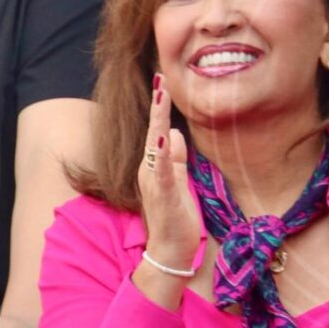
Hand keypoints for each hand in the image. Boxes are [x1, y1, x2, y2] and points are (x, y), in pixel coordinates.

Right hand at [138, 74, 196, 270]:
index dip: (161, 106)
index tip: (165, 81)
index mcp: (155, 166)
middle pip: (152, 131)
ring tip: (161, 96)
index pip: (157, 130)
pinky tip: (162, 136)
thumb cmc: (177, 217)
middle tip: (161, 77)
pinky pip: (162, 171)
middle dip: (158, 105)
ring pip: (154, 145)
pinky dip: (161, 153)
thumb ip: (175, 157)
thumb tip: (171, 132)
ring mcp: (155, 182)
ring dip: (157, 120)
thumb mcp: (178, 181)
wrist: (170, 251)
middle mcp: (150, 170)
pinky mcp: (163, 194)